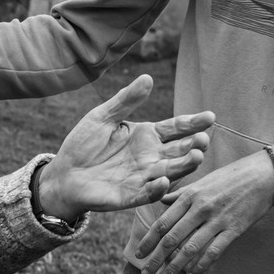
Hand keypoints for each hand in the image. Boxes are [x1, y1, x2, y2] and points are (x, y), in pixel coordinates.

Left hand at [36, 75, 212, 222]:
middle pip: (179, 150)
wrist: (63, 173)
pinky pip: (147, 193)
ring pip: (169, 172)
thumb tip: (148, 78)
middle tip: (204, 139)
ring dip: (183, 166)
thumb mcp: (103, 117)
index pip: (176, 128)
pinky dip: (156, 188)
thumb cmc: (84, 144)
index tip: (210, 116)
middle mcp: (151, 157)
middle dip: (194, 145)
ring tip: (197, 157)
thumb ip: (126, 100)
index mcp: (147, 136)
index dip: (192, 123)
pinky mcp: (130, 196)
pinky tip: (163, 180)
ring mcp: (142, 177)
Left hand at [130, 152, 273, 273]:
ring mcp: (217, 219)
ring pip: (190, 248)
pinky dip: (201, 265)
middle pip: (171, 238)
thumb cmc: (233, 176)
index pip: (162, 223)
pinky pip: (214, 251)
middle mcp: (200, 208)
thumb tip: (162, 200)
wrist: (265, 174)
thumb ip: (181, 193)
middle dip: (156, 259)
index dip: (148, 241)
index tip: (138, 254)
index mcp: (189, 196)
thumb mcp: (203, 181)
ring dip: (175, 267)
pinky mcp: (234, 229)